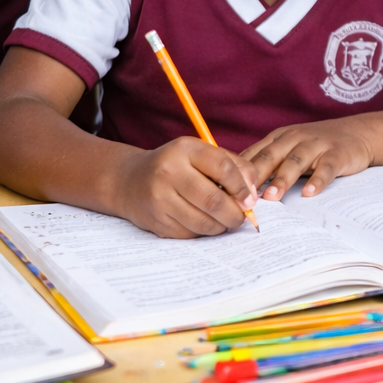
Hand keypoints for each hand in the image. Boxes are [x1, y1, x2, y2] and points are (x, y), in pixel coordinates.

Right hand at [113, 138, 259, 238]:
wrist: (129, 181)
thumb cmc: (175, 166)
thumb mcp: (200, 154)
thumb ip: (232, 166)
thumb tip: (253, 192)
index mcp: (184, 149)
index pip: (223, 168)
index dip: (242, 187)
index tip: (249, 199)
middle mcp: (169, 172)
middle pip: (214, 200)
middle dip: (235, 214)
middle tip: (241, 217)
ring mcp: (160, 198)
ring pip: (204, 222)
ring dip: (221, 226)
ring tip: (224, 220)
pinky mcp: (157, 222)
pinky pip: (191, 233)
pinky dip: (204, 232)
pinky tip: (202, 222)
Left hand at [242, 118, 374, 200]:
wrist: (357, 133)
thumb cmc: (316, 146)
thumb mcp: (288, 147)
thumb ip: (266, 162)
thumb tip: (235, 185)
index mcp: (278, 139)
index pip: (253, 155)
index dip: (238, 173)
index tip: (225, 192)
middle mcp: (294, 139)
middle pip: (270, 157)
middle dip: (255, 177)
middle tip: (243, 198)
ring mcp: (316, 145)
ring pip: (295, 161)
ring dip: (283, 179)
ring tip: (272, 197)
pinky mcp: (336, 154)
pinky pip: (326, 168)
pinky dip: (317, 180)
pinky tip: (310, 193)